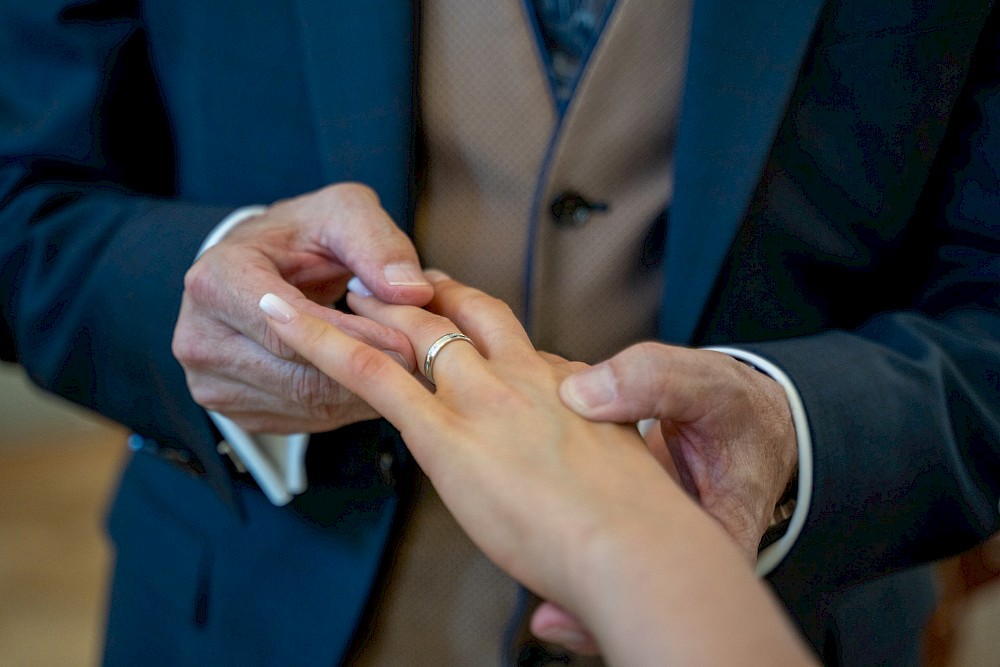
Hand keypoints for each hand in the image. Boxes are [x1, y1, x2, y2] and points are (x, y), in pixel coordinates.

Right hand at [171, 183, 432, 432]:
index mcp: (215, 281)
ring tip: (407, 374)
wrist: (264, 262)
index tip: (407, 345)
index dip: (353, 340)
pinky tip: (373, 384)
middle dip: (367, 372)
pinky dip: (346, 407)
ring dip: (363, 395)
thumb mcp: (343, 214)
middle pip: (298, 376)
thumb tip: (411, 292)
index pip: (289, 329)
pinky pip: (302, 421)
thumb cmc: (303, 234)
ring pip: (305, 405)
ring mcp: (210, 381)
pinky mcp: (232, 412)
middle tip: (421, 367)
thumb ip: (379, 246)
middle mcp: (199, 337)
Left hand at [258, 275, 814, 665]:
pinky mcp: (446, 435)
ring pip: (419, 330)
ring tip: (344, 288)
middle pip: (469, 317)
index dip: (485, 330)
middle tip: (403, 282)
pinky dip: (326, 343)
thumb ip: (601, 460)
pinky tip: (292, 323)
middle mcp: (525, 378)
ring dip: (378, 306)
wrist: (640, 546)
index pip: (517, 346)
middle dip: (432, 294)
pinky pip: (373, 375)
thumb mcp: (630, 475)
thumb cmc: (644, 528)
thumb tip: (595, 474)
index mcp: (568, 388)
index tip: (468, 322)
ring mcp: (484, 400)